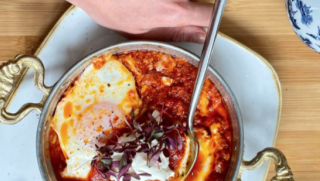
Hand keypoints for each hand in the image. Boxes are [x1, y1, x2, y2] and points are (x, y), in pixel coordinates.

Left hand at [72, 0, 211, 43]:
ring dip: (173, 3)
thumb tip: (198, 37)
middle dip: (187, 9)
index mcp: (173, 12)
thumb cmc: (109, 7)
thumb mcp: (141, 31)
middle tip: (165, 14)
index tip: (205, 24)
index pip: (210, 14)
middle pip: (195, 1)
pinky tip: (146, 0)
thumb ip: (175, 33)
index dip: (210, 19)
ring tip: (149, 4)